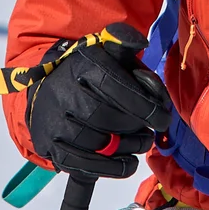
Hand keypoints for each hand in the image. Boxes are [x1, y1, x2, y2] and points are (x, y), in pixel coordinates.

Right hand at [26, 38, 171, 179]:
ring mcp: (56, 122)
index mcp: (82, 66)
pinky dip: (112, 167)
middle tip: (150, 132)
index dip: (144, 107)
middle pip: (110, 119)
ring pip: (101, 144)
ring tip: (140, 143)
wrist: (46, 89)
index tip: (162, 119)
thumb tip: (140, 42)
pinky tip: (128, 161)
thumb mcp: (104, 50)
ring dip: (129, 148)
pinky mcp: (50, 145)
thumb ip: (124, 42)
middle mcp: (64, 93)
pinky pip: (85, 165)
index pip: (116, 88)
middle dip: (138, 128)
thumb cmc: (86, 72)